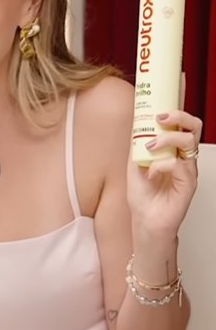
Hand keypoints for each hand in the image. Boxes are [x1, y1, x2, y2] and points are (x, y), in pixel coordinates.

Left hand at [127, 109, 201, 240]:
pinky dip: (161, 165)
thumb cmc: (143, 195)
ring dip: (167, 139)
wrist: (144, 221)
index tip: (158, 109)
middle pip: (194, 127)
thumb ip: (137, 144)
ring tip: (150, 147)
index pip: (184, 124)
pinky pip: (179, 165)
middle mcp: (184, 157)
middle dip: (178, 117)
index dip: (177, 112)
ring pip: (188, 142)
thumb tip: (134, 123)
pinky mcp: (188, 184)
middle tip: (160, 119)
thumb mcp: (134, 163)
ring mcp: (188, 170)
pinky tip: (150, 173)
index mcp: (175, 150)